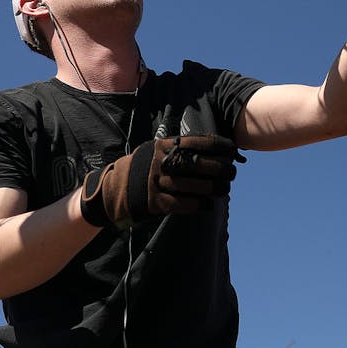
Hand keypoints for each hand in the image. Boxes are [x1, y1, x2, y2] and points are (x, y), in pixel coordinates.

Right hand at [80, 135, 243, 230]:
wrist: (114, 189)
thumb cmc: (144, 167)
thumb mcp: (157, 151)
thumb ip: (179, 149)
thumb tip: (213, 150)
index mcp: (163, 146)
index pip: (196, 142)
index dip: (218, 145)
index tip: (233, 149)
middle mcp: (160, 162)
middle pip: (197, 164)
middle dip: (220, 169)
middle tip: (233, 172)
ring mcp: (156, 182)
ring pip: (192, 185)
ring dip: (213, 188)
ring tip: (225, 189)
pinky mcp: (154, 201)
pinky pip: (181, 204)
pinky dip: (197, 205)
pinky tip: (208, 205)